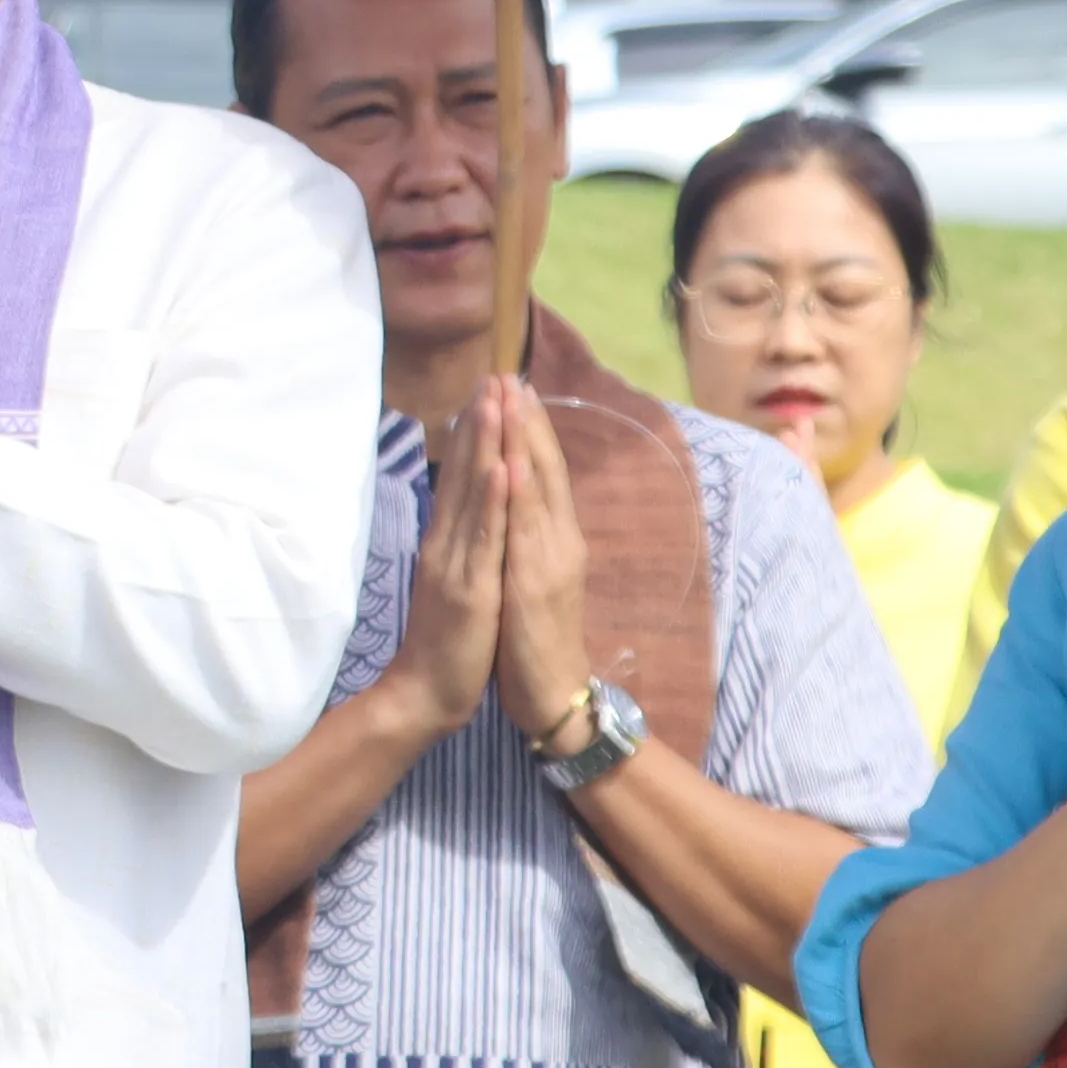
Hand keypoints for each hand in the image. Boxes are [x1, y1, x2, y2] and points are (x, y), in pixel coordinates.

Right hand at [384, 386, 508, 742]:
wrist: (426, 692)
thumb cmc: (446, 640)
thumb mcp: (452, 582)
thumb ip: (456, 545)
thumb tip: (463, 513)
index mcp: (445, 544)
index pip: (460, 478)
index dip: (472, 433)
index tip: (486, 391)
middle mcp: (446, 545)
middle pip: (464, 474)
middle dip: (480, 423)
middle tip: (493, 375)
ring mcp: (455, 564)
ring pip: (473, 496)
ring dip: (485, 445)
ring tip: (496, 401)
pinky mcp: (469, 589)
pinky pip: (484, 538)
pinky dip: (492, 499)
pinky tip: (502, 466)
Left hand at [479, 378, 602, 743]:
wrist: (549, 694)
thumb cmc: (531, 638)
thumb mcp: (527, 577)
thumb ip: (525, 539)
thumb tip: (512, 504)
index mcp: (553, 539)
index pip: (541, 472)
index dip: (529, 429)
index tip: (513, 386)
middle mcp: (556, 541)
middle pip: (542, 469)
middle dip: (526, 421)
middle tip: (509, 373)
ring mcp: (547, 560)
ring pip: (535, 490)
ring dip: (523, 442)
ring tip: (511, 398)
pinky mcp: (532, 585)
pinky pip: (524, 533)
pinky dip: (519, 496)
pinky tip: (510, 463)